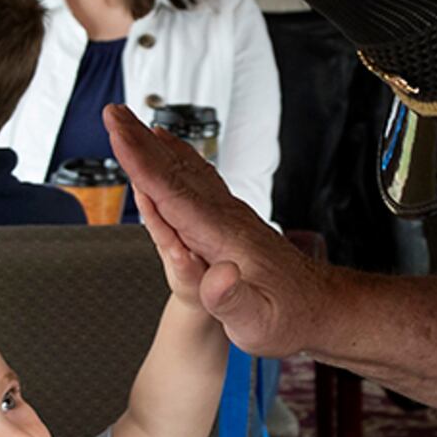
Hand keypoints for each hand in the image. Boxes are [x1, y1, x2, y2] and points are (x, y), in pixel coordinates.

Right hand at [110, 107, 333, 358]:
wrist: (323, 308)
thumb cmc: (289, 318)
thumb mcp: (258, 323)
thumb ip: (233, 300)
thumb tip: (219, 274)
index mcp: (224, 238)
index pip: (173, 193)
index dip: (142, 163)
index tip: (118, 135)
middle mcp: (226, 218)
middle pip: (175, 172)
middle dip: (140, 141)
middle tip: (112, 113)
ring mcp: (230, 216)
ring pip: (187, 171)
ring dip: (156, 145)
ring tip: (131, 123)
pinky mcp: (232, 220)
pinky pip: (198, 180)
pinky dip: (178, 159)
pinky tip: (170, 150)